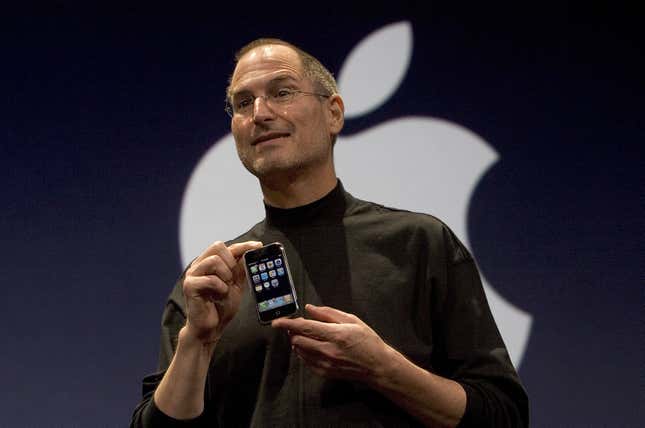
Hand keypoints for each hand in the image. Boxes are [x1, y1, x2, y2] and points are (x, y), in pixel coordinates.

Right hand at [182, 240, 262, 344]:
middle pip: (217, 246)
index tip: (258, 246)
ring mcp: (192, 274)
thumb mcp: (236, 284)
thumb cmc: (221, 306)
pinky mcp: (189, 286)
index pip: (226, 246)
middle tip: (233, 277)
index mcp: (209, 262)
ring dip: (226, 274)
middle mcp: (199, 265)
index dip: (243, 245)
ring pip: (213, 260)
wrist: (211, 328)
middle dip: (231, 261)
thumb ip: (240, 268)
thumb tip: (251, 251)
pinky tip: (220, 294)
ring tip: (226, 287)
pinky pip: (210, 279)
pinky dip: (220, 287)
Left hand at [272, 304, 392, 383]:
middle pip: (297, 340)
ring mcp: (325, 363)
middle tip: (297, 325)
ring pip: (299, 351)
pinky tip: (312, 346)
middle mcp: (328, 350)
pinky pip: (305, 361)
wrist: (377, 367)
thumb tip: (309, 308)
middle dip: (292, 331)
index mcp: (335, 334)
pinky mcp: (324, 372)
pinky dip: (304, 352)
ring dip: (297, 341)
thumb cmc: (368, 341)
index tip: (276, 321)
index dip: (287, 323)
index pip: (304, 327)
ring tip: (307, 335)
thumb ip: (328, 313)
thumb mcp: (352, 320)